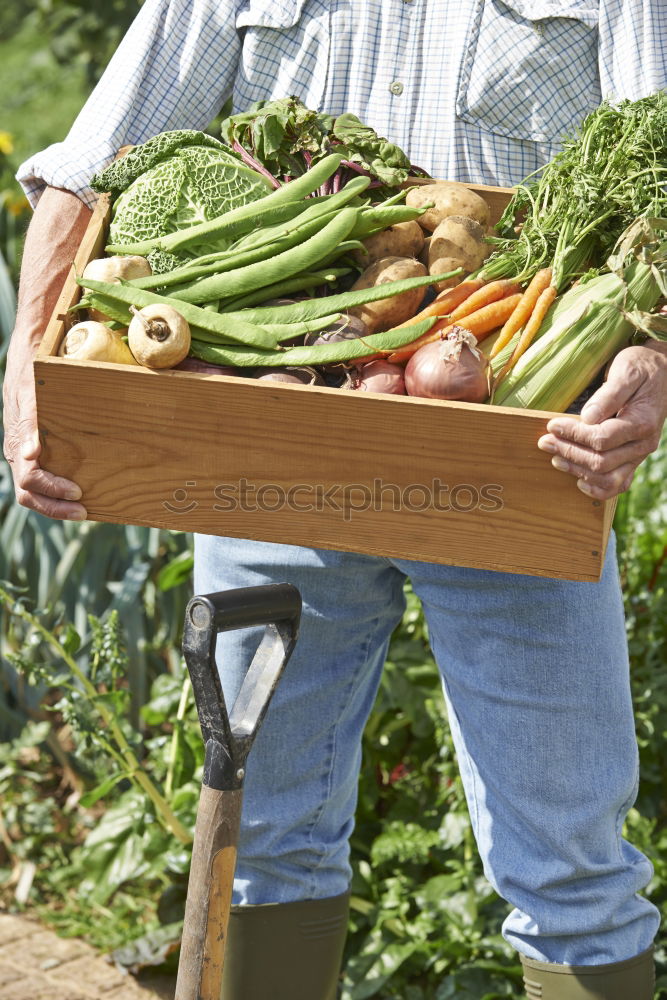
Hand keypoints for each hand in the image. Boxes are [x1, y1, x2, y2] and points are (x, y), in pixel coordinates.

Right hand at [3, 336, 86, 519]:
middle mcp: (20, 454)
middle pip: (31, 495)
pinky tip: (82, 493)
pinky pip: (45, 478)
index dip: (52, 492)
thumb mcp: (32, 392)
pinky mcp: (38, 450)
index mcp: (17, 444)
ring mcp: (27, 454)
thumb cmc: (31, 373)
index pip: (29, 482)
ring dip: (58, 504)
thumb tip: (30, 455)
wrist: (29, 355)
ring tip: (84, 509)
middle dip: (56, 507)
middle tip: (85, 511)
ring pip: (36, 491)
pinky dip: (59, 492)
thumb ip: (30, 423)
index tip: (78, 492)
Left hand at [537, 342, 666, 499]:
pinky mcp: (632, 460)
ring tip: (555, 458)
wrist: (660, 374)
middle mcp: (642, 444)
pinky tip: (578, 480)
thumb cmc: (641, 368)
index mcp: (642, 423)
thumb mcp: (627, 370)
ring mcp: (638, 455)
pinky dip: (597, 489)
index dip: (574, 435)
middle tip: (544, 441)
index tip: (552, 426)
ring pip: (607, 478)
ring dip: (577, 471)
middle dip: (569, 452)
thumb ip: (610, 393)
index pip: (602, 439)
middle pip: (601, 461)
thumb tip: (588, 417)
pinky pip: (618, 485)